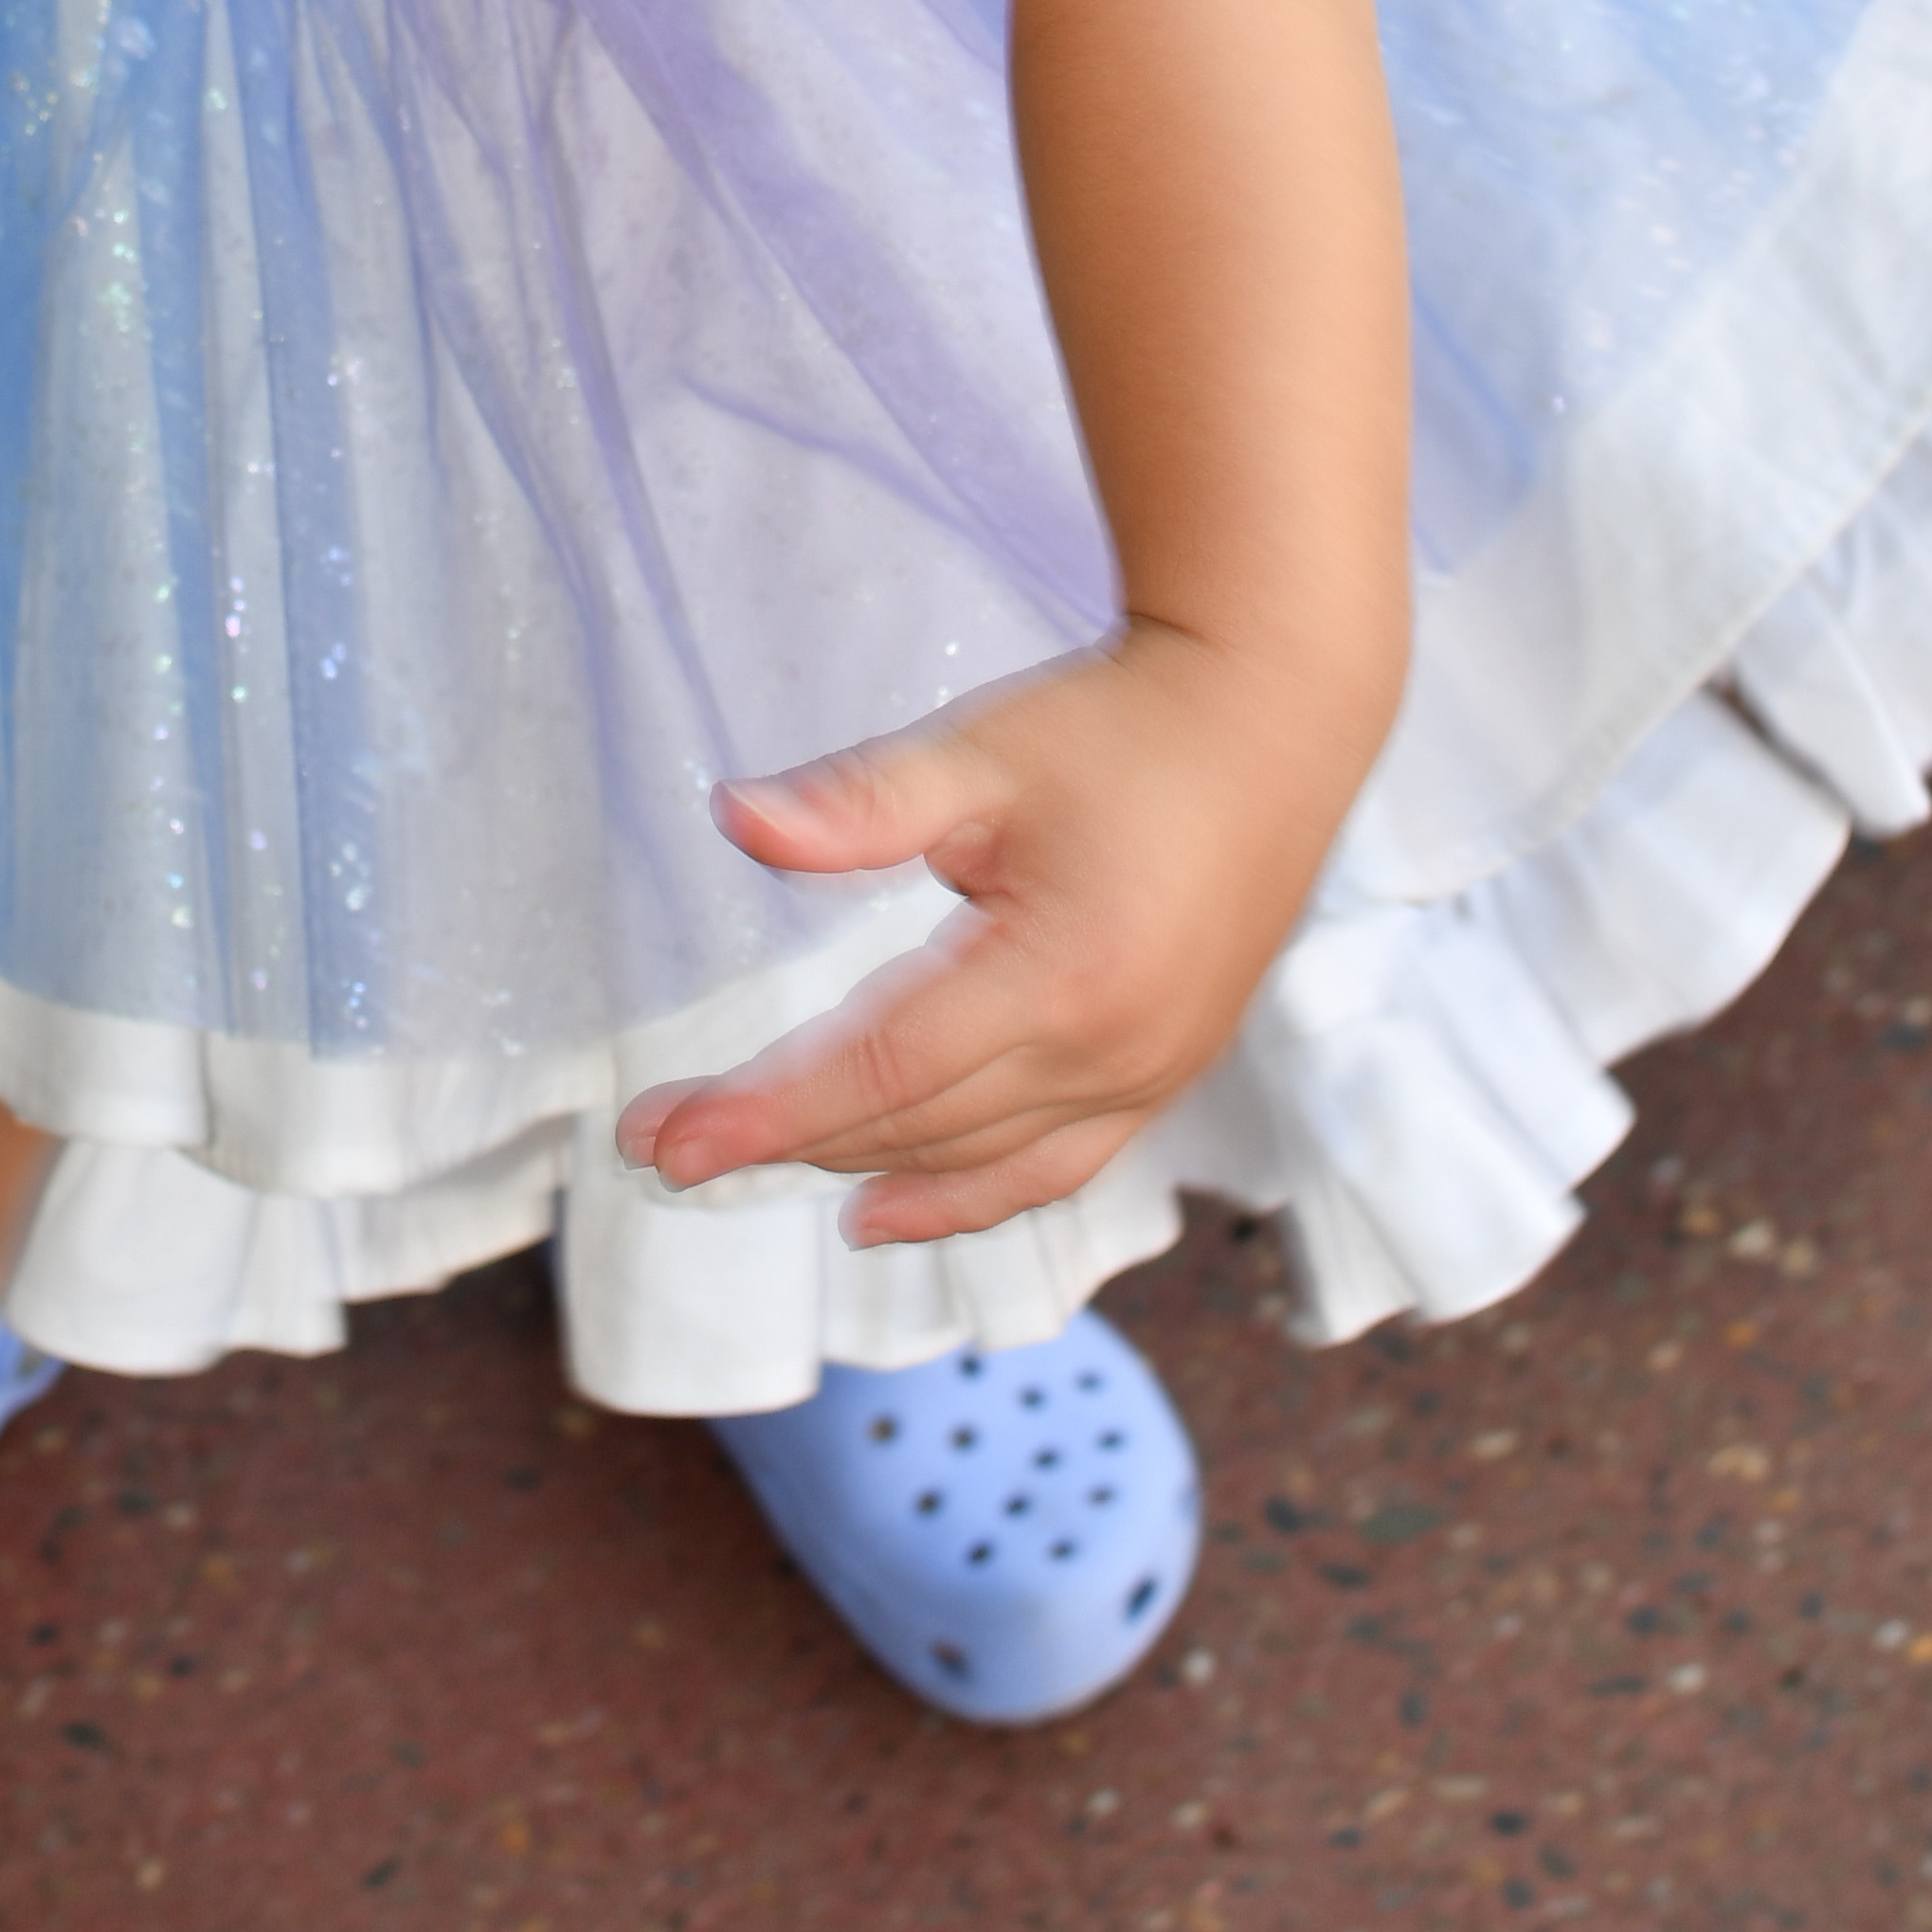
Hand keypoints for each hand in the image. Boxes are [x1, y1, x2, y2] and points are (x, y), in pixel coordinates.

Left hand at [613, 626, 1361, 1246]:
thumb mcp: (982, 751)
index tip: (658, 1140)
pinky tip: (884, 1213)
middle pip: (910, 1127)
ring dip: (855, 1166)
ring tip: (744, 1159)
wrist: (1274, 719)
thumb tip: (734, 817)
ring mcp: (1146, 1076)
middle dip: (777, 1137)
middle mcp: (1107, 1055)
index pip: (876, 1075)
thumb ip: (859, 804)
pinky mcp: (1164, 1073)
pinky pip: (1048, 1169)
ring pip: (971, 1160)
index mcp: (1057, 979)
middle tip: (659, 1140)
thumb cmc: (1123, 727)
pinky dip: (961, 1199)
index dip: (760, 1113)